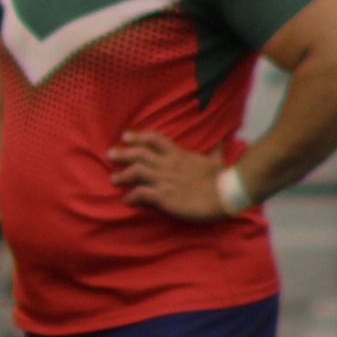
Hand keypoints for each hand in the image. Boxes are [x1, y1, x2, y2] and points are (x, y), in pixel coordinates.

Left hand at [109, 132, 224, 220]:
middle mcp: (169, 165)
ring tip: (113, 179)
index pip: (155, 139)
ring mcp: (165, 181)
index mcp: (179, 155)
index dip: (138, 137)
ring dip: (123, 175)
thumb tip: (221, 143)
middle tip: (110, 154)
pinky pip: (142, 194)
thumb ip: (214, 151)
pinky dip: (132, 196)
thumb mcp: (216, 160)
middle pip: (140, 154)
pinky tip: (128, 200)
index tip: (125, 136)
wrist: (226, 195)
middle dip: (123, 154)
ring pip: (137, 172)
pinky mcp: (165, 197)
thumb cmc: (222, 179)